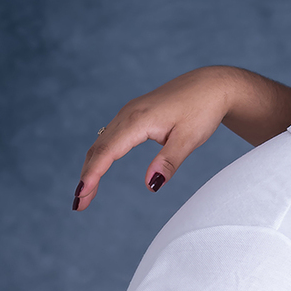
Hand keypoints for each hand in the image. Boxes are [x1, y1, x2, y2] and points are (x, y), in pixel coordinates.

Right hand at [72, 67, 239, 210]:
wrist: (211, 85)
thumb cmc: (202, 110)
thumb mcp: (190, 138)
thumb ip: (169, 162)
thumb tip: (151, 186)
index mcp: (138, 120)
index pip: (107, 152)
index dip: (92, 175)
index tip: (81, 196)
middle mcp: (128, 115)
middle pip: (98, 149)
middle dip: (87, 177)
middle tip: (79, 205)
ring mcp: (129, 113)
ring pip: (101, 143)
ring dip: (91, 167)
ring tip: (86, 193)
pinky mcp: (134, 115)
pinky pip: (110, 137)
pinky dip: (100, 155)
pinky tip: (99, 168)